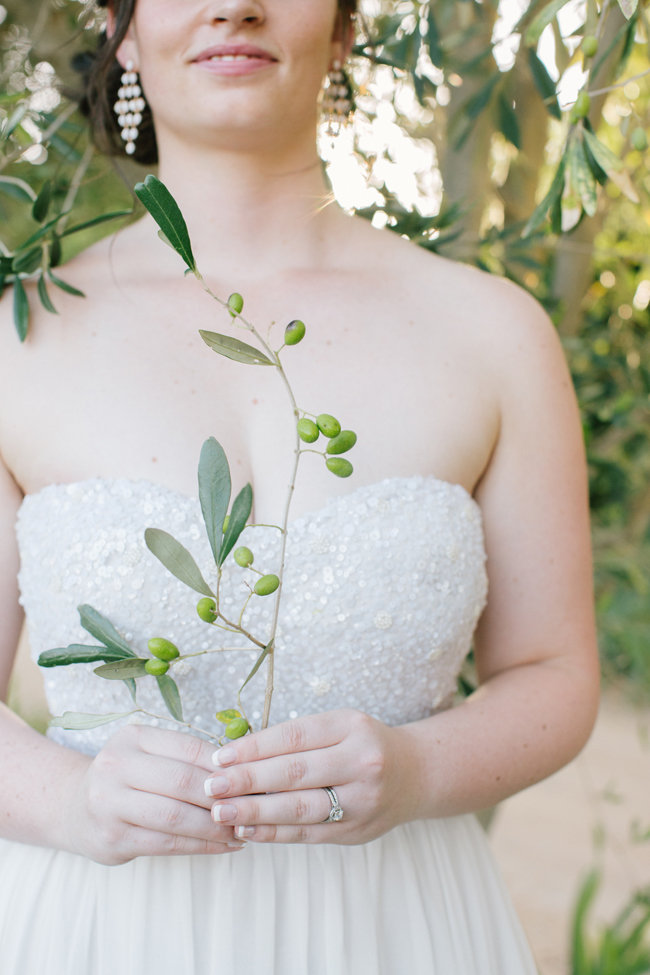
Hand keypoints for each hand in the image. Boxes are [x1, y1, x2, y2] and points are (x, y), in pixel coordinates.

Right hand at [63, 724, 245, 864]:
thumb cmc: (128, 779)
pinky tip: (223, 846)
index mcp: (132, 738)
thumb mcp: (149, 755)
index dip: (225, 766)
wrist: (75, 809)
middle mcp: (115, 766)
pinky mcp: (112, 839)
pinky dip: (201, 846)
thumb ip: (187, 758)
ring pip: (175, 817)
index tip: (251, 779)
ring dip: (214, 827)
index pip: (189, 748)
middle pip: (181, 781)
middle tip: (250, 807)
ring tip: (241, 830)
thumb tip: (243, 770)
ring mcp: (109, 804)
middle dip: (221, 797)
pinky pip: (167, 844)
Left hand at [203, 709, 414, 844]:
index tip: (220, 757)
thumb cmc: (363, 745)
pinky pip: (308, 833)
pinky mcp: (356, 832)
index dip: (253, 747)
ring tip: (221, 812)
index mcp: (352, 727)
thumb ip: (298, 739)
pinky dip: (274, 833)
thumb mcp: (340, 726)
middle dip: (247, 781)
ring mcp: (361, 801)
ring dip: (255, 812)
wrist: (416, 775)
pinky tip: (246, 830)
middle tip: (211, 787)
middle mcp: (361, 763)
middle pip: (295, 773)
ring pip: (300, 808)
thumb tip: (237, 755)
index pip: (294, 736)